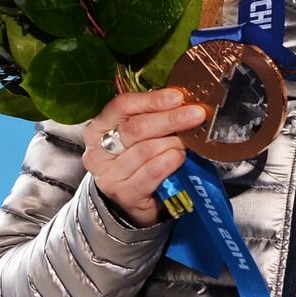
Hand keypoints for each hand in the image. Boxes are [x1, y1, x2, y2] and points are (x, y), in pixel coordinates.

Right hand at [82, 88, 209, 227]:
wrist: (134, 200)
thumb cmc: (139, 159)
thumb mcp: (141, 135)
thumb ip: (154, 116)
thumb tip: (183, 101)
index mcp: (99, 128)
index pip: (122, 106)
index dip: (152, 100)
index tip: (177, 96)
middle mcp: (98, 152)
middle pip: (136, 128)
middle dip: (170, 119)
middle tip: (196, 114)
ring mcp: (109, 175)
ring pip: (146, 149)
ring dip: (173, 142)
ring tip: (188, 141)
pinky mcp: (124, 194)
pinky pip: (153, 171)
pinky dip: (171, 161)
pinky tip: (180, 157)